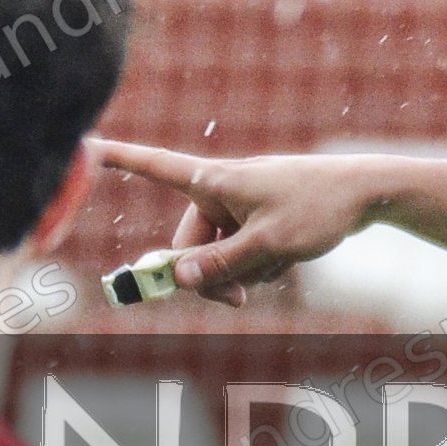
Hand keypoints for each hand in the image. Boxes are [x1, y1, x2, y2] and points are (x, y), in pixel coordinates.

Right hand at [85, 137, 404, 304]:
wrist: (367, 194)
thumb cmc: (319, 209)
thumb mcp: (269, 246)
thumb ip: (221, 265)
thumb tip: (176, 279)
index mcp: (213, 182)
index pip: (153, 167)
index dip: (115, 159)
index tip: (79, 144)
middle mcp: (220, 189)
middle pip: (190, 244)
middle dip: (210, 275)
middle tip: (238, 301)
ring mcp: (241, 204)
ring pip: (220, 254)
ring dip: (244, 271)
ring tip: (281, 263)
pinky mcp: (259, 216)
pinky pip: (245, 251)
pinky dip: (263, 263)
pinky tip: (292, 257)